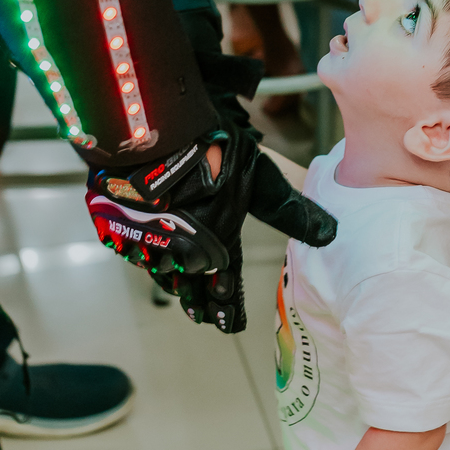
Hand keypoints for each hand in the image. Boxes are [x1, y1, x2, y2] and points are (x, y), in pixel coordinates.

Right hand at [87, 125, 335, 335]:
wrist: (151, 125)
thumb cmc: (211, 146)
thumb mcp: (259, 177)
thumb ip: (290, 210)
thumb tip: (330, 234)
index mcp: (217, 243)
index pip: (226, 287)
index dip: (229, 307)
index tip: (232, 324)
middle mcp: (180, 252)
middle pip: (191, 287)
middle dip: (200, 301)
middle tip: (204, 317)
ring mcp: (145, 241)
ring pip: (161, 271)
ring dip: (173, 282)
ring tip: (180, 294)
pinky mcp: (118, 225)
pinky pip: (135, 250)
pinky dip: (147, 256)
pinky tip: (151, 259)